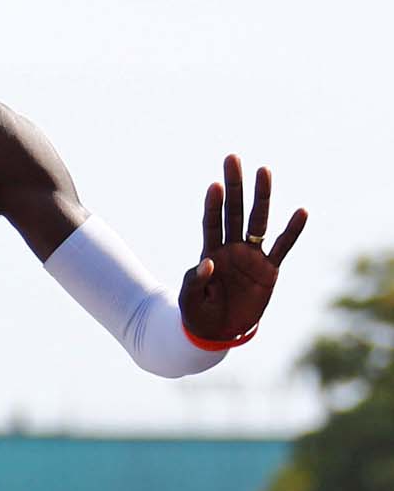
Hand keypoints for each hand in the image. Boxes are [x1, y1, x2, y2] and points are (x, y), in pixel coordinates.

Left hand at [179, 154, 306, 341]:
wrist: (217, 331)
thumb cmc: (197, 313)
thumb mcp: (189, 300)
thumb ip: (194, 281)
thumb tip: (207, 262)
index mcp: (209, 253)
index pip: (211, 223)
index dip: (213, 205)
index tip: (215, 185)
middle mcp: (230, 248)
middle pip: (234, 211)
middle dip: (234, 186)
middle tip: (232, 158)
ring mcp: (251, 257)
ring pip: (258, 221)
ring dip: (262, 197)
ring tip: (264, 170)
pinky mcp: (268, 270)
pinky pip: (283, 247)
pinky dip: (292, 231)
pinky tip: (300, 211)